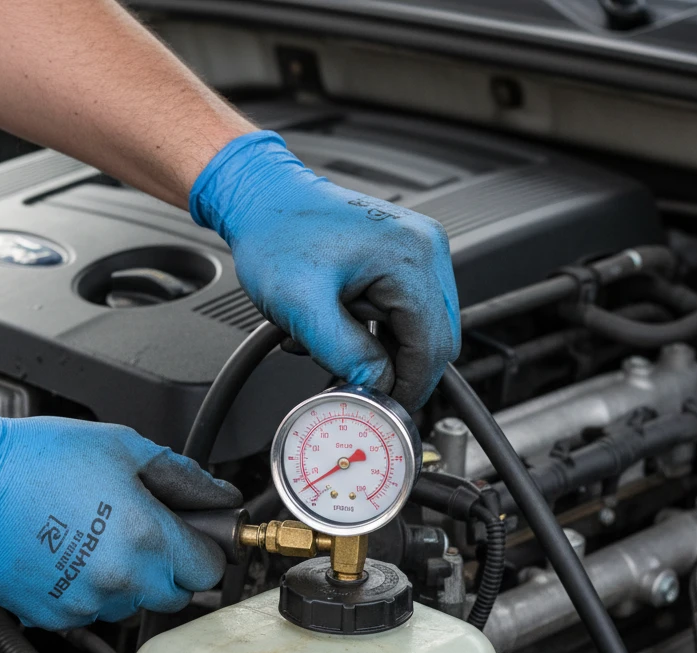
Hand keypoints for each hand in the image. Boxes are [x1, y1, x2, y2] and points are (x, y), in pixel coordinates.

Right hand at [0, 403, 241, 628]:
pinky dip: (89, 591)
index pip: (208, 569)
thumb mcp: (122, 447)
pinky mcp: (54, 616)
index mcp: (146, 537)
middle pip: (176, 595)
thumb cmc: (35, 460)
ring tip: (97, 539)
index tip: (193, 538)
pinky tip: (69, 556)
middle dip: (168, 568)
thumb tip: (218, 494)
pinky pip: (91, 613)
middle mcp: (120, 579)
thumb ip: (183, 476)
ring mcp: (86, 603)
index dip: (204, 549)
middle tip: (142, 533)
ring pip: (132, 606)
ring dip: (128, 581)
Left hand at [189, 131, 460, 410]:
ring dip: (381, 351)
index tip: (384, 409)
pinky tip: (339, 330)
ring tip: (333, 346)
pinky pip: (403, 312)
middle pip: (435, 339)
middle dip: (396, 370)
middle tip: (358, 387)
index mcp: (410, 258)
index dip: (410, 386)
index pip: (433, 345)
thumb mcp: (303, 307)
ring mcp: (417, 251)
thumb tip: (377, 386)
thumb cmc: (276, 236)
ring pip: (419, 329)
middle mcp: (425, 249)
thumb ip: (345, 353)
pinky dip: (375, 333)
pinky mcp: (401, 257)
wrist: (261, 198)